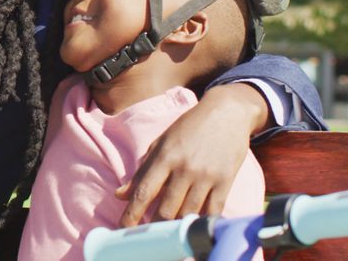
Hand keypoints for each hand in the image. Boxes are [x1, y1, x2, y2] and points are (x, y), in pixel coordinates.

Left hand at [115, 83, 268, 226]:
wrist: (227, 113)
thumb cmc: (189, 128)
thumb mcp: (161, 143)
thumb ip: (142, 170)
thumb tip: (120, 195)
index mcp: (165, 156)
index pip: (144, 191)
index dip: (132, 214)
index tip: (124, 229)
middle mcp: (185, 168)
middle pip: (166, 209)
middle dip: (155, 226)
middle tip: (149, 234)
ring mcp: (206, 176)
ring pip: (188, 213)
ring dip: (177, 227)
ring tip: (169, 233)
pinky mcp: (225, 181)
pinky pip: (213, 211)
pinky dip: (202, 223)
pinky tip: (194, 228)